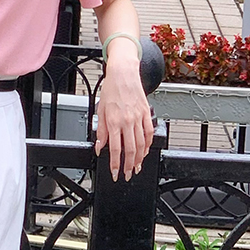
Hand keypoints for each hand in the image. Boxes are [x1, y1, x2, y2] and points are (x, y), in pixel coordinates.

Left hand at [94, 52, 153, 181]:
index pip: (115, 149)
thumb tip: (100, 147)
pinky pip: (149, 133)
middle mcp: (127, 121)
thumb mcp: (101, 111)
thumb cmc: (111, 91)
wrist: (123, 74)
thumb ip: (101, 131)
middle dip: (129, 166)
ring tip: (136, 167)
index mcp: (113, 121)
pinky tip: (145, 151)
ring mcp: (138, 117)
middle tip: (127, 174)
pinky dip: (148, 144)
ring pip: (141, 144)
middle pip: (130, 150)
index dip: (115, 164)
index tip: (115, 173)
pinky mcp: (146, 114)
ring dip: (139, 158)